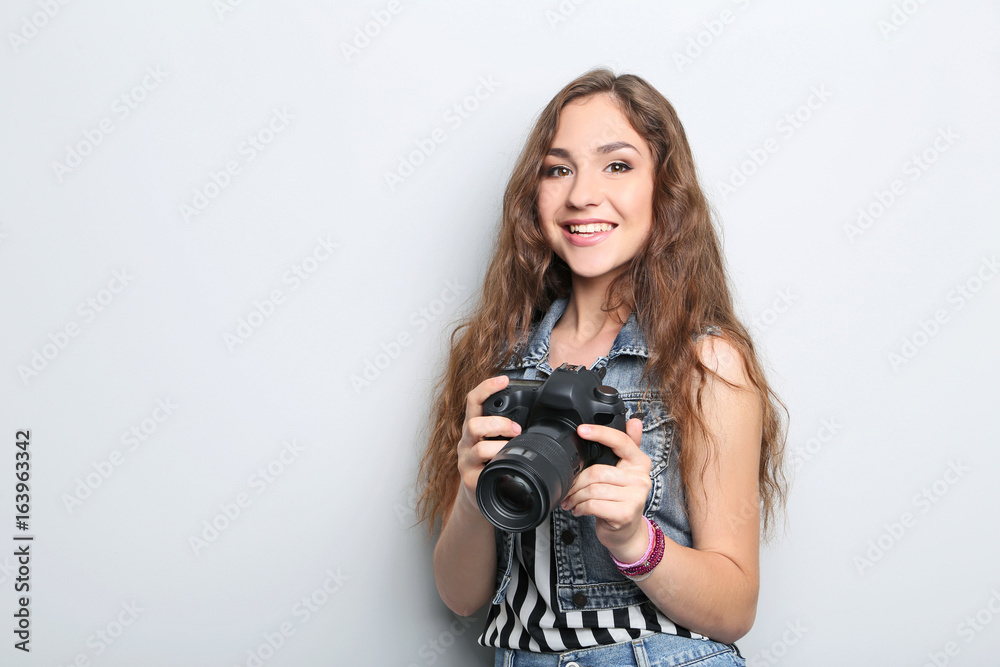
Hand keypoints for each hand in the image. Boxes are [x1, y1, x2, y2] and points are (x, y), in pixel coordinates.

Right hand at [454, 375, 521, 511]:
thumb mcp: (494, 440)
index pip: (473, 401)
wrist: (477, 495)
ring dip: (500, 447)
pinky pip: (485, 471)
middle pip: (473, 424)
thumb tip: (536, 413)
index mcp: (473, 428)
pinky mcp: (471, 480)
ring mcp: (466, 461)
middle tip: (517, 430)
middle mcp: (466, 442)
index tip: (504, 379)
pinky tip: (508, 468)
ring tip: (512, 451)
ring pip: (479, 448)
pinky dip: (499, 467)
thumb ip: (507, 427)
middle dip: (498, 424)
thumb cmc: (491, 463)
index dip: (487, 387)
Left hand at [559, 418, 651, 560]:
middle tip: (568, 490)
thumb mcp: (624, 473)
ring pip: (592, 489)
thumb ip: (627, 447)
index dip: (600, 433)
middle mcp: (642, 478)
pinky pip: (593, 504)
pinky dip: (580, 507)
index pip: (621, 442)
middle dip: (576, 482)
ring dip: (575, 497)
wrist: (627, 533)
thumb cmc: (621, 500)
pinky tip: (578, 510)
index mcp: (640, 462)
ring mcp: (636, 496)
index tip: (581, 430)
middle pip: (597, 471)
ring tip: (572, 501)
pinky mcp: (625, 513)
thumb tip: (635, 421)